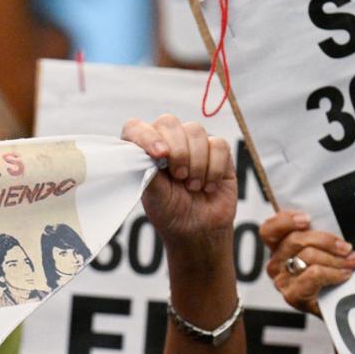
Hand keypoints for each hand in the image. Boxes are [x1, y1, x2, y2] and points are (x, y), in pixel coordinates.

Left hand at [121, 115, 235, 249]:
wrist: (200, 231)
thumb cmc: (171, 213)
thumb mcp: (154, 196)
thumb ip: (148, 171)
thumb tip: (145, 152)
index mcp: (143, 151)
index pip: (135, 127)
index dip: (147, 136)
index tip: (159, 155)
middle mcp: (166, 142)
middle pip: (168, 122)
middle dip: (177, 151)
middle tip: (179, 177)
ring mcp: (192, 144)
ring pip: (196, 131)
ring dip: (197, 163)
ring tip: (193, 186)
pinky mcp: (217, 150)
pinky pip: (218, 144)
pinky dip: (215, 168)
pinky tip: (209, 186)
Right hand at [259, 210, 354, 316]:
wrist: (340, 310)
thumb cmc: (332, 274)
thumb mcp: (324, 250)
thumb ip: (320, 235)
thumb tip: (331, 216)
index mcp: (278, 248)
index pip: (270, 229)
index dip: (285, 221)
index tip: (308, 219)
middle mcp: (275, 264)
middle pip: (295, 239)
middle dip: (326, 240)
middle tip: (346, 246)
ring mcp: (282, 281)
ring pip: (307, 256)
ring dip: (335, 258)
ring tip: (353, 261)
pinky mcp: (292, 296)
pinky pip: (314, 274)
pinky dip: (334, 273)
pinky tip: (346, 274)